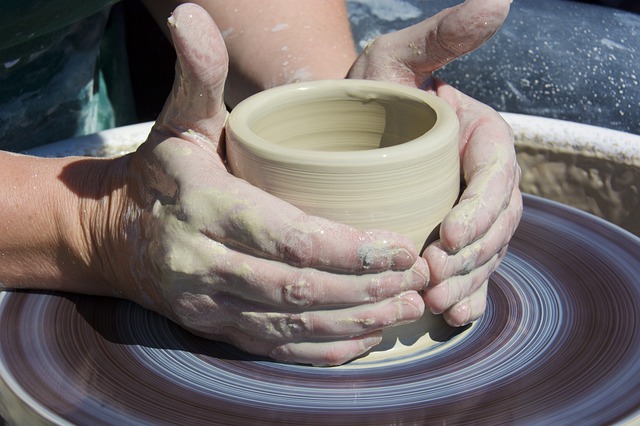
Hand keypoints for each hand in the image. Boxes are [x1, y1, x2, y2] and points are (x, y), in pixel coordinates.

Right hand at [98, 4, 426, 365]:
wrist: (113, 234)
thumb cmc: (163, 171)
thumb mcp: (179, 119)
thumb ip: (195, 74)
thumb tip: (192, 14)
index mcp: (204, 206)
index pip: (286, 236)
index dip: (347, 248)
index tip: (400, 244)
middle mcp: (204, 263)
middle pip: (297, 288)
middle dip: (364, 288)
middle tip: (418, 278)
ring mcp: (208, 303)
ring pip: (291, 325)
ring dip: (355, 321)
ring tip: (406, 307)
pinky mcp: (215, 328)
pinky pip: (273, 348)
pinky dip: (322, 349)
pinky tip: (363, 340)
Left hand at [347, 0, 522, 325]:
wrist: (339, 129)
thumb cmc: (367, 92)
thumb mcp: (398, 58)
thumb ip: (442, 36)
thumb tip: (499, 2)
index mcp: (479, 139)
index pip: (495, 177)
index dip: (480, 210)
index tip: (449, 236)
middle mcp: (480, 181)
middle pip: (494, 225)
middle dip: (470, 257)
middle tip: (431, 278)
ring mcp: (466, 213)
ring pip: (482, 255)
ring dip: (464, 282)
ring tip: (434, 301)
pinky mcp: (447, 240)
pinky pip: (467, 272)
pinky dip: (464, 296)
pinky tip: (449, 316)